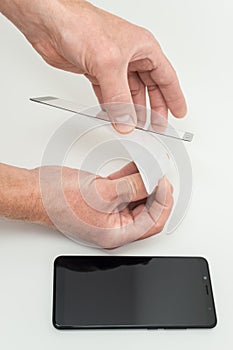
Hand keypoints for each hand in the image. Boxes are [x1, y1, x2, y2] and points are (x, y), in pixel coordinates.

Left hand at [1, 0, 186, 132]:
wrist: (50, 23)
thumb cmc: (81, 25)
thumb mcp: (109, 64)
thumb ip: (119, 97)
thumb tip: (126, 121)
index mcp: (142, 47)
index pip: (166, 77)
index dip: (174, 96)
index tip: (179, 112)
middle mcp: (130, 56)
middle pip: (149, 87)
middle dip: (153, 107)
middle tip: (157, 125)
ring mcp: (113, 65)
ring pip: (128, 92)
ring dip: (132, 110)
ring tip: (136, 125)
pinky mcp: (96, 72)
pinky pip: (110, 94)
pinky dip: (113, 107)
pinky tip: (116, 116)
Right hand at [33, 162, 172, 247]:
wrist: (35, 192)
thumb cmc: (57, 201)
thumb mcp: (101, 193)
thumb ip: (131, 187)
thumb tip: (152, 181)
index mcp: (115, 233)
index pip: (152, 221)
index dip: (163, 201)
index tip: (164, 181)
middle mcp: (114, 225)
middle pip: (147, 209)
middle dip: (157, 190)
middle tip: (161, 173)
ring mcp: (108, 210)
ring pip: (137, 196)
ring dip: (145, 180)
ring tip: (152, 166)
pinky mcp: (102, 197)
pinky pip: (124, 187)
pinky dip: (132, 176)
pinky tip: (138, 166)